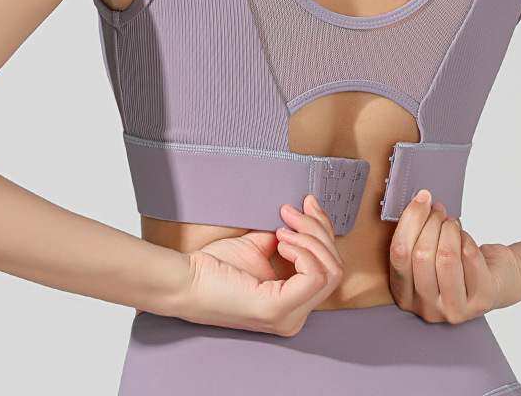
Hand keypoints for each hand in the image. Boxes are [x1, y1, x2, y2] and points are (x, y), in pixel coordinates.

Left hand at [171, 194, 343, 335]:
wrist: (186, 280)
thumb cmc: (215, 267)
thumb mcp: (260, 246)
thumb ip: (285, 238)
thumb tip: (303, 215)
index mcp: (293, 302)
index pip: (329, 266)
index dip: (322, 230)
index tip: (306, 204)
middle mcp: (295, 315)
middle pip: (334, 267)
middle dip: (318, 229)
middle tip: (292, 211)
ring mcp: (289, 316)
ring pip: (330, 270)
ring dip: (310, 237)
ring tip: (282, 228)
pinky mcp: (278, 310)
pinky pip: (314, 276)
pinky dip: (303, 250)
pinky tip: (282, 241)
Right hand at [388, 189, 520, 323]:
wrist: (498, 279)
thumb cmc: (456, 262)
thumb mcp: (426, 256)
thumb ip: (413, 237)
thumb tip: (417, 202)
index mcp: (404, 296)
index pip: (398, 255)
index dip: (409, 222)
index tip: (421, 198)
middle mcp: (427, 309)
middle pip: (421, 256)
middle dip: (431, 223)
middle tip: (439, 210)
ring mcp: (455, 309)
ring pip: (446, 257)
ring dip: (449, 230)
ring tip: (452, 222)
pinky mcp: (482, 301)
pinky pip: (470, 258)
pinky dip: (467, 238)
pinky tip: (465, 237)